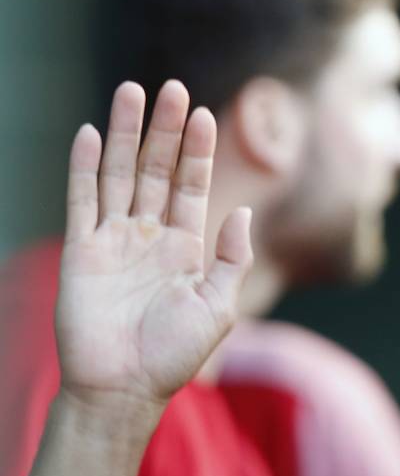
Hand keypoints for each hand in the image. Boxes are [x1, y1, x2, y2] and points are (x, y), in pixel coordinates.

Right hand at [56, 80, 251, 408]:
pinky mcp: (81, 251)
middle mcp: (149, 236)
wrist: (124, 388)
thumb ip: (233, 258)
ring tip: (131, 92)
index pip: (191, 186)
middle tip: (171, 88)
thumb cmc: (175, 353)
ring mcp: (114, 240)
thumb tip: (241, 210)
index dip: (197, 151)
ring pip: (119, 174)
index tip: (203, 113)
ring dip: (124, 134)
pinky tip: (91, 133)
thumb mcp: (219, 305)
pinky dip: (85, 167)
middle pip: (156, 170)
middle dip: (164, 130)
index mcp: (185, 247)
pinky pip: (82, 200)